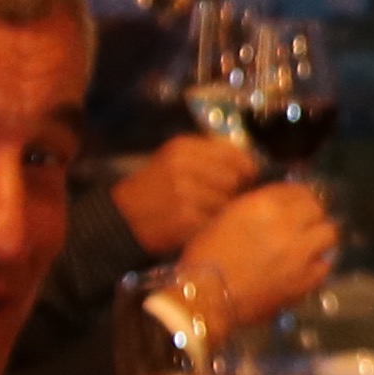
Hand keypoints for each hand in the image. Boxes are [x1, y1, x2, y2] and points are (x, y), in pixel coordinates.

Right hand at [109, 130, 256, 254]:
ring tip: (206, 214)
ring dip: (222, 212)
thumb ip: (210, 157)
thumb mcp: (174, 161)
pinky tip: (198, 226)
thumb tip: (253, 166)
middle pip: (235, 179)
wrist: (120, 218)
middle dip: (234, 191)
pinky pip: (216, 222)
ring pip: (228, 202)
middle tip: (222, 200)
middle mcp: (184, 166)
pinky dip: (211, 227)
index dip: (247, 169)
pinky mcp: (185, 219)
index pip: (234, 154)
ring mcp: (185, 193)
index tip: (246, 179)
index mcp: (183, 147)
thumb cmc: (154, 189)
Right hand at [177, 174, 341, 329]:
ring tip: (311, 242)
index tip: (296, 203)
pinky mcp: (306, 280)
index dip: (298, 196)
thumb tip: (278, 205)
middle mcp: (288, 225)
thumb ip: (256, 206)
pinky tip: (308, 267)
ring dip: (320, 235)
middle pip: (317, 208)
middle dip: (311, 213)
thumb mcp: (226, 217)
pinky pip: (325, 265)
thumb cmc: (206, 256)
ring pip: (329, 234)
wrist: (205, 297)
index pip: (296, 191)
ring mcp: (300, 253)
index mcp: (264, 205)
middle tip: (305, 221)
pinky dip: (318, 263)